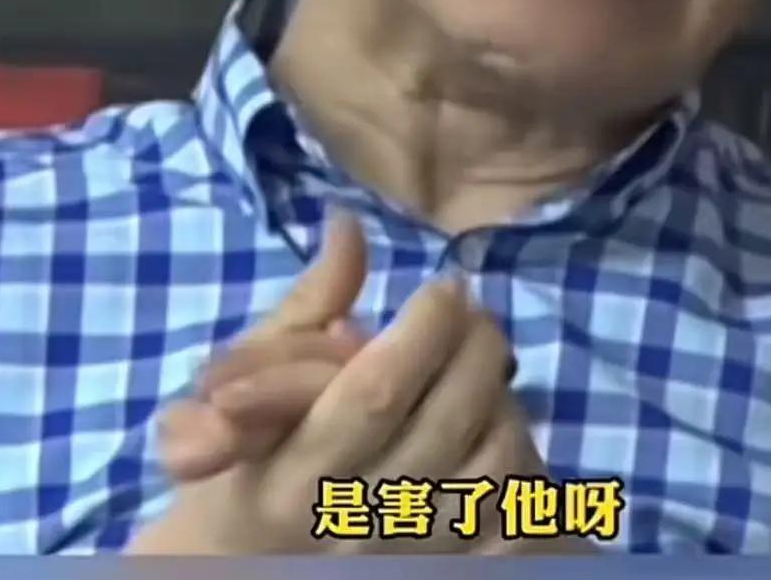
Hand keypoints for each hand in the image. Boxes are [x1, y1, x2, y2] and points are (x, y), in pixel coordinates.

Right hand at [133, 213, 566, 554]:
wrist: (248, 566)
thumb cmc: (250, 458)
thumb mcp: (250, 383)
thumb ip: (307, 307)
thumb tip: (347, 224)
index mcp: (293, 476)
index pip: (377, 392)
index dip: (424, 329)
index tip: (443, 286)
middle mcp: (355, 524)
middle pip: (447, 422)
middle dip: (475, 345)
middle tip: (474, 309)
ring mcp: (408, 557)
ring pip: (494, 463)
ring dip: (502, 396)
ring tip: (481, 365)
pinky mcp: (450, 570)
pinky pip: (516, 510)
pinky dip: (522, 456)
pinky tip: (494, 423)